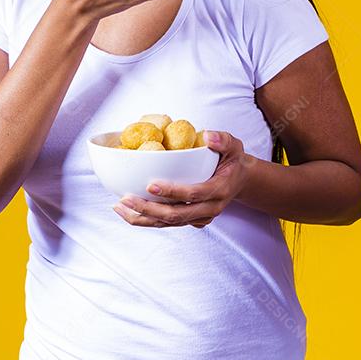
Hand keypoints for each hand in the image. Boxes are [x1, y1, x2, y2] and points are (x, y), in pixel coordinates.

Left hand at [113, 131, 253, 228]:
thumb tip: (207, 135)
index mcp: (219, 190)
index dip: (172, 192)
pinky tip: (130, 211)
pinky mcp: (192, 221)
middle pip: (176, 215)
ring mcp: (201, 217)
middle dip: (149, 209)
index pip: (193, 194)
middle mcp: (210, 209)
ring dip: (143, 218)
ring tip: (120, 207)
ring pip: (169, 224)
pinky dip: (148, 220)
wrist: (240, 180)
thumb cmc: (233, 160)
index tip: (150, 184)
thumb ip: (222, 140)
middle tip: (125, 199)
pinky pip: (168, 224)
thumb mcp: (234, 145)